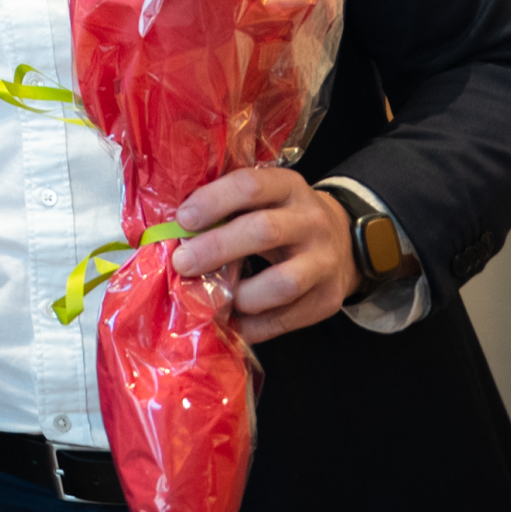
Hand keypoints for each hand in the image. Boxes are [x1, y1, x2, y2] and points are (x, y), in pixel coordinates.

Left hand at [168, 167, 358, 344]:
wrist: (342, 243)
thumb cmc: (279, 217)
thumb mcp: (261, 200)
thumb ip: (225, 209)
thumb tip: (169, 233)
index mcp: (287, 187)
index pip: (249, 185)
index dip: (213, 201)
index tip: (183, 219)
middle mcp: (311, 221)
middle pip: (264, 231)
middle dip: (216, 248)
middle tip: (183, 262)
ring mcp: (324, 261)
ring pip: (283, 282)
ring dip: (240, 295)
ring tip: (214, 299)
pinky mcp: (328, 299)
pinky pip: (287, 319)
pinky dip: (252, 326)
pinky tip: (229, 322)